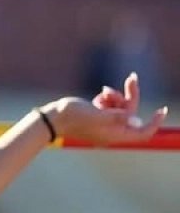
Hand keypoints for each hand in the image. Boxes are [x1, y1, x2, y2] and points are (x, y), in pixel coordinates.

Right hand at [48, 72, 167, 145]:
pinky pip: (110, 106)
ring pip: (121, 108)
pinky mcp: (97, 116)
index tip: (161, 110)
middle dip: (131, 96)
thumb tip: (136, 122)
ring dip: (115, 96)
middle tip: (131, 78)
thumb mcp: (96, 115)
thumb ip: (117, 118)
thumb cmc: (72, 117)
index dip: (154, 122)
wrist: (52, 118)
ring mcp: (104, 124)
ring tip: (103, 91)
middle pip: (132, 114)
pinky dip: (107, 99)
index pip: (142, 132)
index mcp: (114, 135)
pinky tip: (98, 96)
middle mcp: (111, 131)